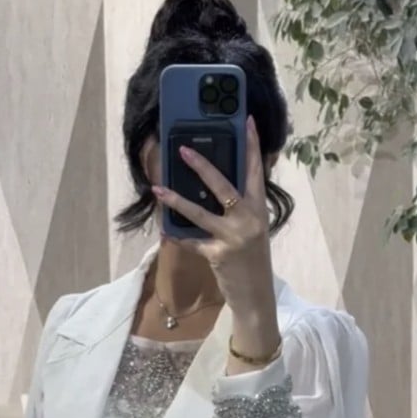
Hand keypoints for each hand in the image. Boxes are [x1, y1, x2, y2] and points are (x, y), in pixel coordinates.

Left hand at [152, 116, 276, 318]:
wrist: (256, 296)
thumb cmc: (252, 262)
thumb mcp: (253, 232)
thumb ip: (240, 211)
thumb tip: (218, 190)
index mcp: (258, 210)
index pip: (255, 171)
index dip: (251, 145)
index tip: (246, 121)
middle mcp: (248, 220)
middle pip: (223, 186)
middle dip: (202, 166)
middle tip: (183, 149)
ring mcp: (233, 237)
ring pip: (200, 213)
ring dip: (177, 200)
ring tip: (159, 189)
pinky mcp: (218, 255)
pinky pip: (192, 242)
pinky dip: (178, 238)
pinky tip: (165, 232)